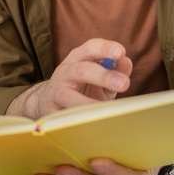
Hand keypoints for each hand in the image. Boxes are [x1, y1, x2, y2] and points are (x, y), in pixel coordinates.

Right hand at [7, 39, 132, 119]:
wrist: (47, 101)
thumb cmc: (82, 88)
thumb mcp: (100, 77)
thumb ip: (115, 69)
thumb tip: (126, 62)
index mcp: (79, 59)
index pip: (91, 48)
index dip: (104, 48)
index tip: (120, 52)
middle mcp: (66, 72)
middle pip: (82, 70)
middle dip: (103, 76)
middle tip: (124, 84)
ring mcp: (56, 92)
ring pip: (68, 96)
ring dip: (88, 103)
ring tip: (107, 110)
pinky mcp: (49, 112)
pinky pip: (62, 118)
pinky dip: (77, 121)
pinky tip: (93, 127)